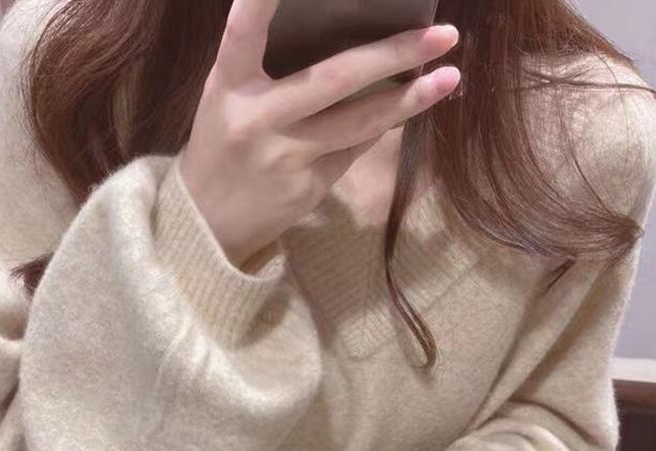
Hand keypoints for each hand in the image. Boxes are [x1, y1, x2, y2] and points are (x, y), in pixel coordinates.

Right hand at [179, 0, 460, 266]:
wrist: (205, 223)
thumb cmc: (223, 148)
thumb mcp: (229, 101)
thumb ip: (271, 72)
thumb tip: (350, 49)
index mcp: (229, 86)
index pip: (244, 31)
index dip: (262, 0)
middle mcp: (258, 118)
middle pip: (335, 79)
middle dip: (392, 54)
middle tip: (442, 33)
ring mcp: (286, 156)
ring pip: (360, 123)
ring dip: (409, 100)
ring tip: (449, 77)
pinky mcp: (308, 187)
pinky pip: (354, 149)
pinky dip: (380, 127)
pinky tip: (404, 109)